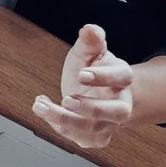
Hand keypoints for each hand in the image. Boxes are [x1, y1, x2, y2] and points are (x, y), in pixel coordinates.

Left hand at [31, 24, 135, 148]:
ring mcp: (108, 124)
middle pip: (117, 112)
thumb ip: (90, 41)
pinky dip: (58, 126)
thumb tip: (90, 30)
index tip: (81, 74)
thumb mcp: (88, 52)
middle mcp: (121, 104)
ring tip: (42, 107)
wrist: (94, 93)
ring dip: (66, 120)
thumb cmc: (91, 70)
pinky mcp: (95, 137)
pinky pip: (79, 137)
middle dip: (92, 108)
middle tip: (67, 99)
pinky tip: (44, 109)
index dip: (104, 77)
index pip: (122, 78)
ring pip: (93, 130)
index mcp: (123, 79)